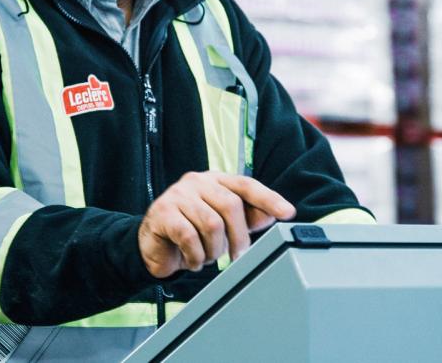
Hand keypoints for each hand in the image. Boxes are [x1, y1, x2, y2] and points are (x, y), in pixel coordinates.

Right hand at [138, 171, 295, 277]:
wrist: (152, 245)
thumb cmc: (191, 231)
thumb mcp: (222, 225)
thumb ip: (247, 217)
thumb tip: (273, 214)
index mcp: (215, 181)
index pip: (246, 185)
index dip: (269, 198)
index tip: (288, 213)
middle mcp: (197, 182)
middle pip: (231, 205)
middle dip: (239, 237)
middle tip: (237, 256)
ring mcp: (178, 195)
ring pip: (211, 223)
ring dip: (214, 250)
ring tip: (207, 257)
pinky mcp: (162, 213)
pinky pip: (189, 237)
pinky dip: (196, 256)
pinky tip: (193, 260)